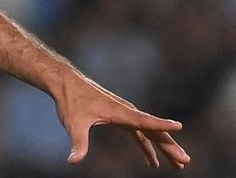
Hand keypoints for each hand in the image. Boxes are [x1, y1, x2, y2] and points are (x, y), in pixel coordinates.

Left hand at [55, 74, 188, 169]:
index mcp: (120, 112)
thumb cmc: (70, 100)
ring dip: (163, 148)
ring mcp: (124, 114)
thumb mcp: (74, 123)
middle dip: (170, 146)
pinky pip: (139, 133)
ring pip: (150, 133)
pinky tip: (152, 160)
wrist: (65, 83)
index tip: (179, 126)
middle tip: (185, 161)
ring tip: (178, 165)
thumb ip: (78, 143)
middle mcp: (126, 112)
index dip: (162, 125)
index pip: (145, 121)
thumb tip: (73, 161)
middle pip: (154, 130)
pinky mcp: (119, 117)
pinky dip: (147, 146)